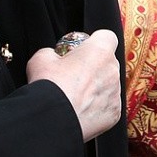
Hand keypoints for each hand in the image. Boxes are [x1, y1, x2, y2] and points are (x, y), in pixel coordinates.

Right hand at [27, 28, 120, 142]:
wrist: (53, 119)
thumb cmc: (49, 86)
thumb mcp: (41, 58)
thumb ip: (53, 52)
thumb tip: (53, 56)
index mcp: (99, 51)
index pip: (107, 36)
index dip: (95, 42)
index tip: (84, 50)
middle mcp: (112, 70)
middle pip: (108, 62)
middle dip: (95, 66)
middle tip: (76, 74)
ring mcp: (115, 93)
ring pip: (109, 84)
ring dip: (97, 87)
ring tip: (76, 96)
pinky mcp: (115, 113)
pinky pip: (108, 105)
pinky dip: (97, 107)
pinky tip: (80, 109)